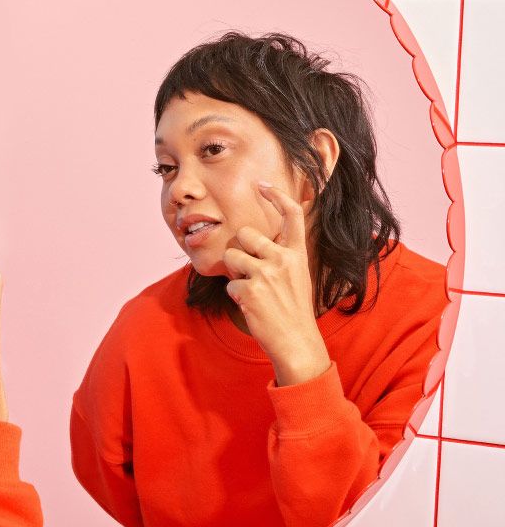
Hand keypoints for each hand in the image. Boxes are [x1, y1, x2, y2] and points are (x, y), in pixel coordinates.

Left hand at [223, 181, 330, 385]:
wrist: (297, 342)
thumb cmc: (293, 309)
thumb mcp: (298, 276)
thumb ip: (283, 254)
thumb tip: (264, 237)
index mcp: (297, 254)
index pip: (291, 215)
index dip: (276, 196)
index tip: (262, 184)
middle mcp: (283, 259)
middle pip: (245, 233)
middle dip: (240, 250)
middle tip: (252, 271)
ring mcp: (266, 274)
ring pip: (231, 257)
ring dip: (234, 273)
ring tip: (252, 290)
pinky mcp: (250, 290)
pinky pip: (229, 284)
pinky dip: (235, 295)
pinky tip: (252, 306)